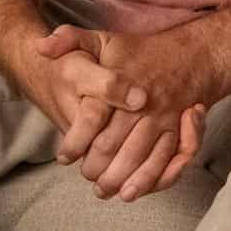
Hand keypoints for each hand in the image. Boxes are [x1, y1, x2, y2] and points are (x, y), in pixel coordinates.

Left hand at [36, 25, 219, 200]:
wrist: (190, 55)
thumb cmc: (139, 52)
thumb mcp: (103, 39)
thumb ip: (70, 40)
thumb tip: (41, 46)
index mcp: (122, 81)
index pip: (93, 117)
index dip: (75, 143)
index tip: (63, 157)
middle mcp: (144, 103)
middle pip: (114, 145)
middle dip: (96, 167)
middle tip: (86, 175)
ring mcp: (164, 118)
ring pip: (139, 158)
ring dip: (119, 178)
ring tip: (103, 189)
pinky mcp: (179, 131)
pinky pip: (167, 161)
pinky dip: (150, 179)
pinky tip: (133, 191)